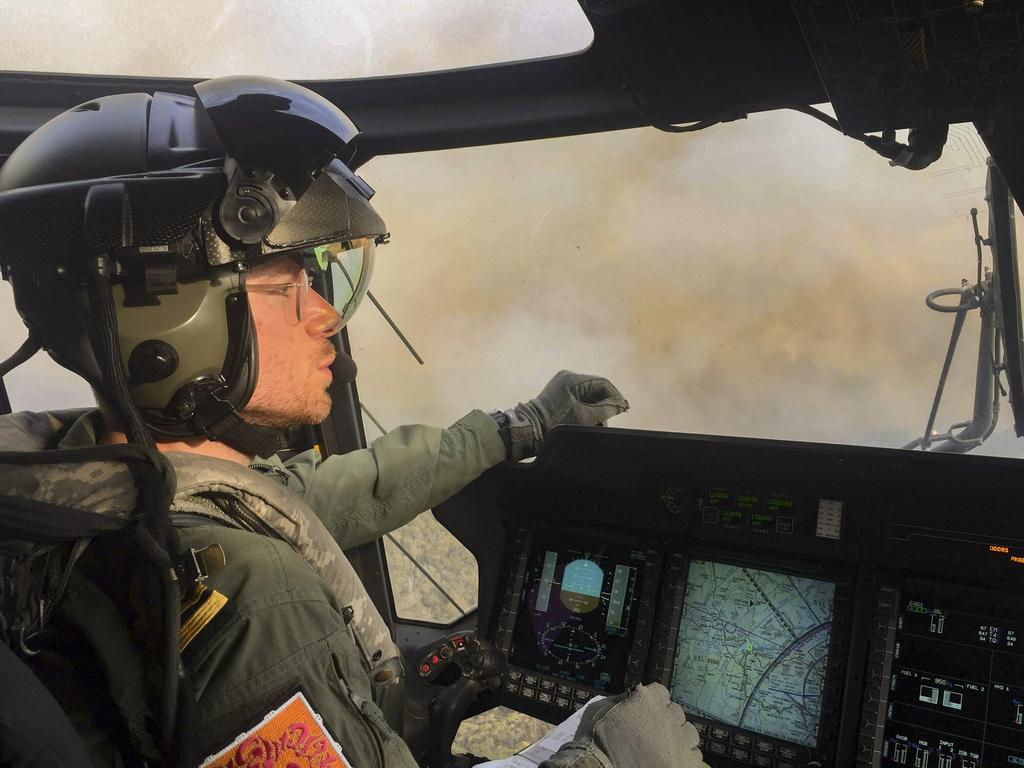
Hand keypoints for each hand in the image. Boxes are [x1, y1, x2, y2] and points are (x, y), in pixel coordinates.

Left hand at [497, 370, 628, 460]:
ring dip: (595, 409)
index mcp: (573, 378)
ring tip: (598, 424)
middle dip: (604, 404)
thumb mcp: (585, 417)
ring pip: (588, 395)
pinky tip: (589, 422)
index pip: (602, 383)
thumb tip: (622, 405)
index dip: (615, 395)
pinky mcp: (559, 394)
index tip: (623, 408)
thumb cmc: (556, 423)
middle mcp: (567, 377)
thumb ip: (606, 409)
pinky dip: (586, 409)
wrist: (530, 430)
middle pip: (595, 389)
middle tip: (609, 419)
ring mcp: (562, 385)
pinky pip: (579, 398)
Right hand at [540, 684, 706, 767]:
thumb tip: (634, 697)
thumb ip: (624, 699)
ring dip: (679, 738)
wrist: (602, 767)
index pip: (660, 692)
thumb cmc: (599, 739)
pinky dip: (685, 757)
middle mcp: (667, 715)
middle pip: (675, 712)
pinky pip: (694, 755)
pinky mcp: (686, 761)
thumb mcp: (605, 708)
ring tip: (666, 748)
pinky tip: (671, 761)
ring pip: (689, 732)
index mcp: (647, 698)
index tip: (647, 713)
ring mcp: (679, 739)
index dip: (654, 703)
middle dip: (666, 721)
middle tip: (653, 734)